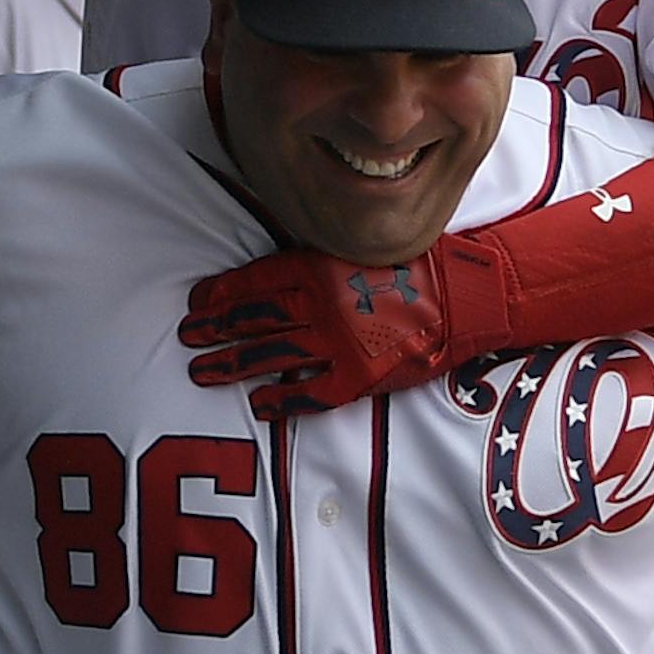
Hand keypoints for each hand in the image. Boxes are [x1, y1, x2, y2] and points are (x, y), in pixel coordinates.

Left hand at [182, 234, 511, 418]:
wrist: (466, 298)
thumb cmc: (419, 269)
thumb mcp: (361, 248)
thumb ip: (320, 261)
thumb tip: (279, 273)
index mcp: (320, 268)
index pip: (255, 282)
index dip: (221, 295)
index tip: (196, 302)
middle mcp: (321, 305)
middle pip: (252, 320)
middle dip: (214, 330)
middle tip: (187, 339)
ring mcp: (338, 344)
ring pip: (270, 355)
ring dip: (232, 365)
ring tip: (202, 372)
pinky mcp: (358, 377)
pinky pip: (309, 394)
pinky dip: (280, 400)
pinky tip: (258, 405)